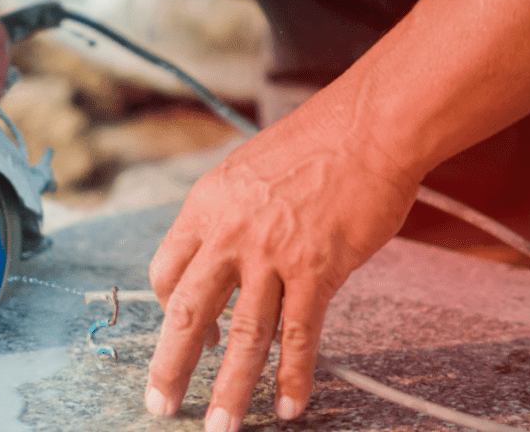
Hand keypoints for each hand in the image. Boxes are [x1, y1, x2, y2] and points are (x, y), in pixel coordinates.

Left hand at [145, 107, 417, 430]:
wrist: (368, 128)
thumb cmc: (312, 144)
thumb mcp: (244, 171)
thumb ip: (225, 215)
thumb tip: (218, 254)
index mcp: (205, 207)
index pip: (167, 271)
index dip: (170, 309)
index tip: (186, 332)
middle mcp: (230, 234)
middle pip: (189, 312)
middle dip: (171, 366)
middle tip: (160, 406)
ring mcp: (273, 255)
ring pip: (244, 335)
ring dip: (230, 388)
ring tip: (219, 428)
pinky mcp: (318, 270)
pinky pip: (300, 334)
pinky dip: (293, 375)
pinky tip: (288, 405)